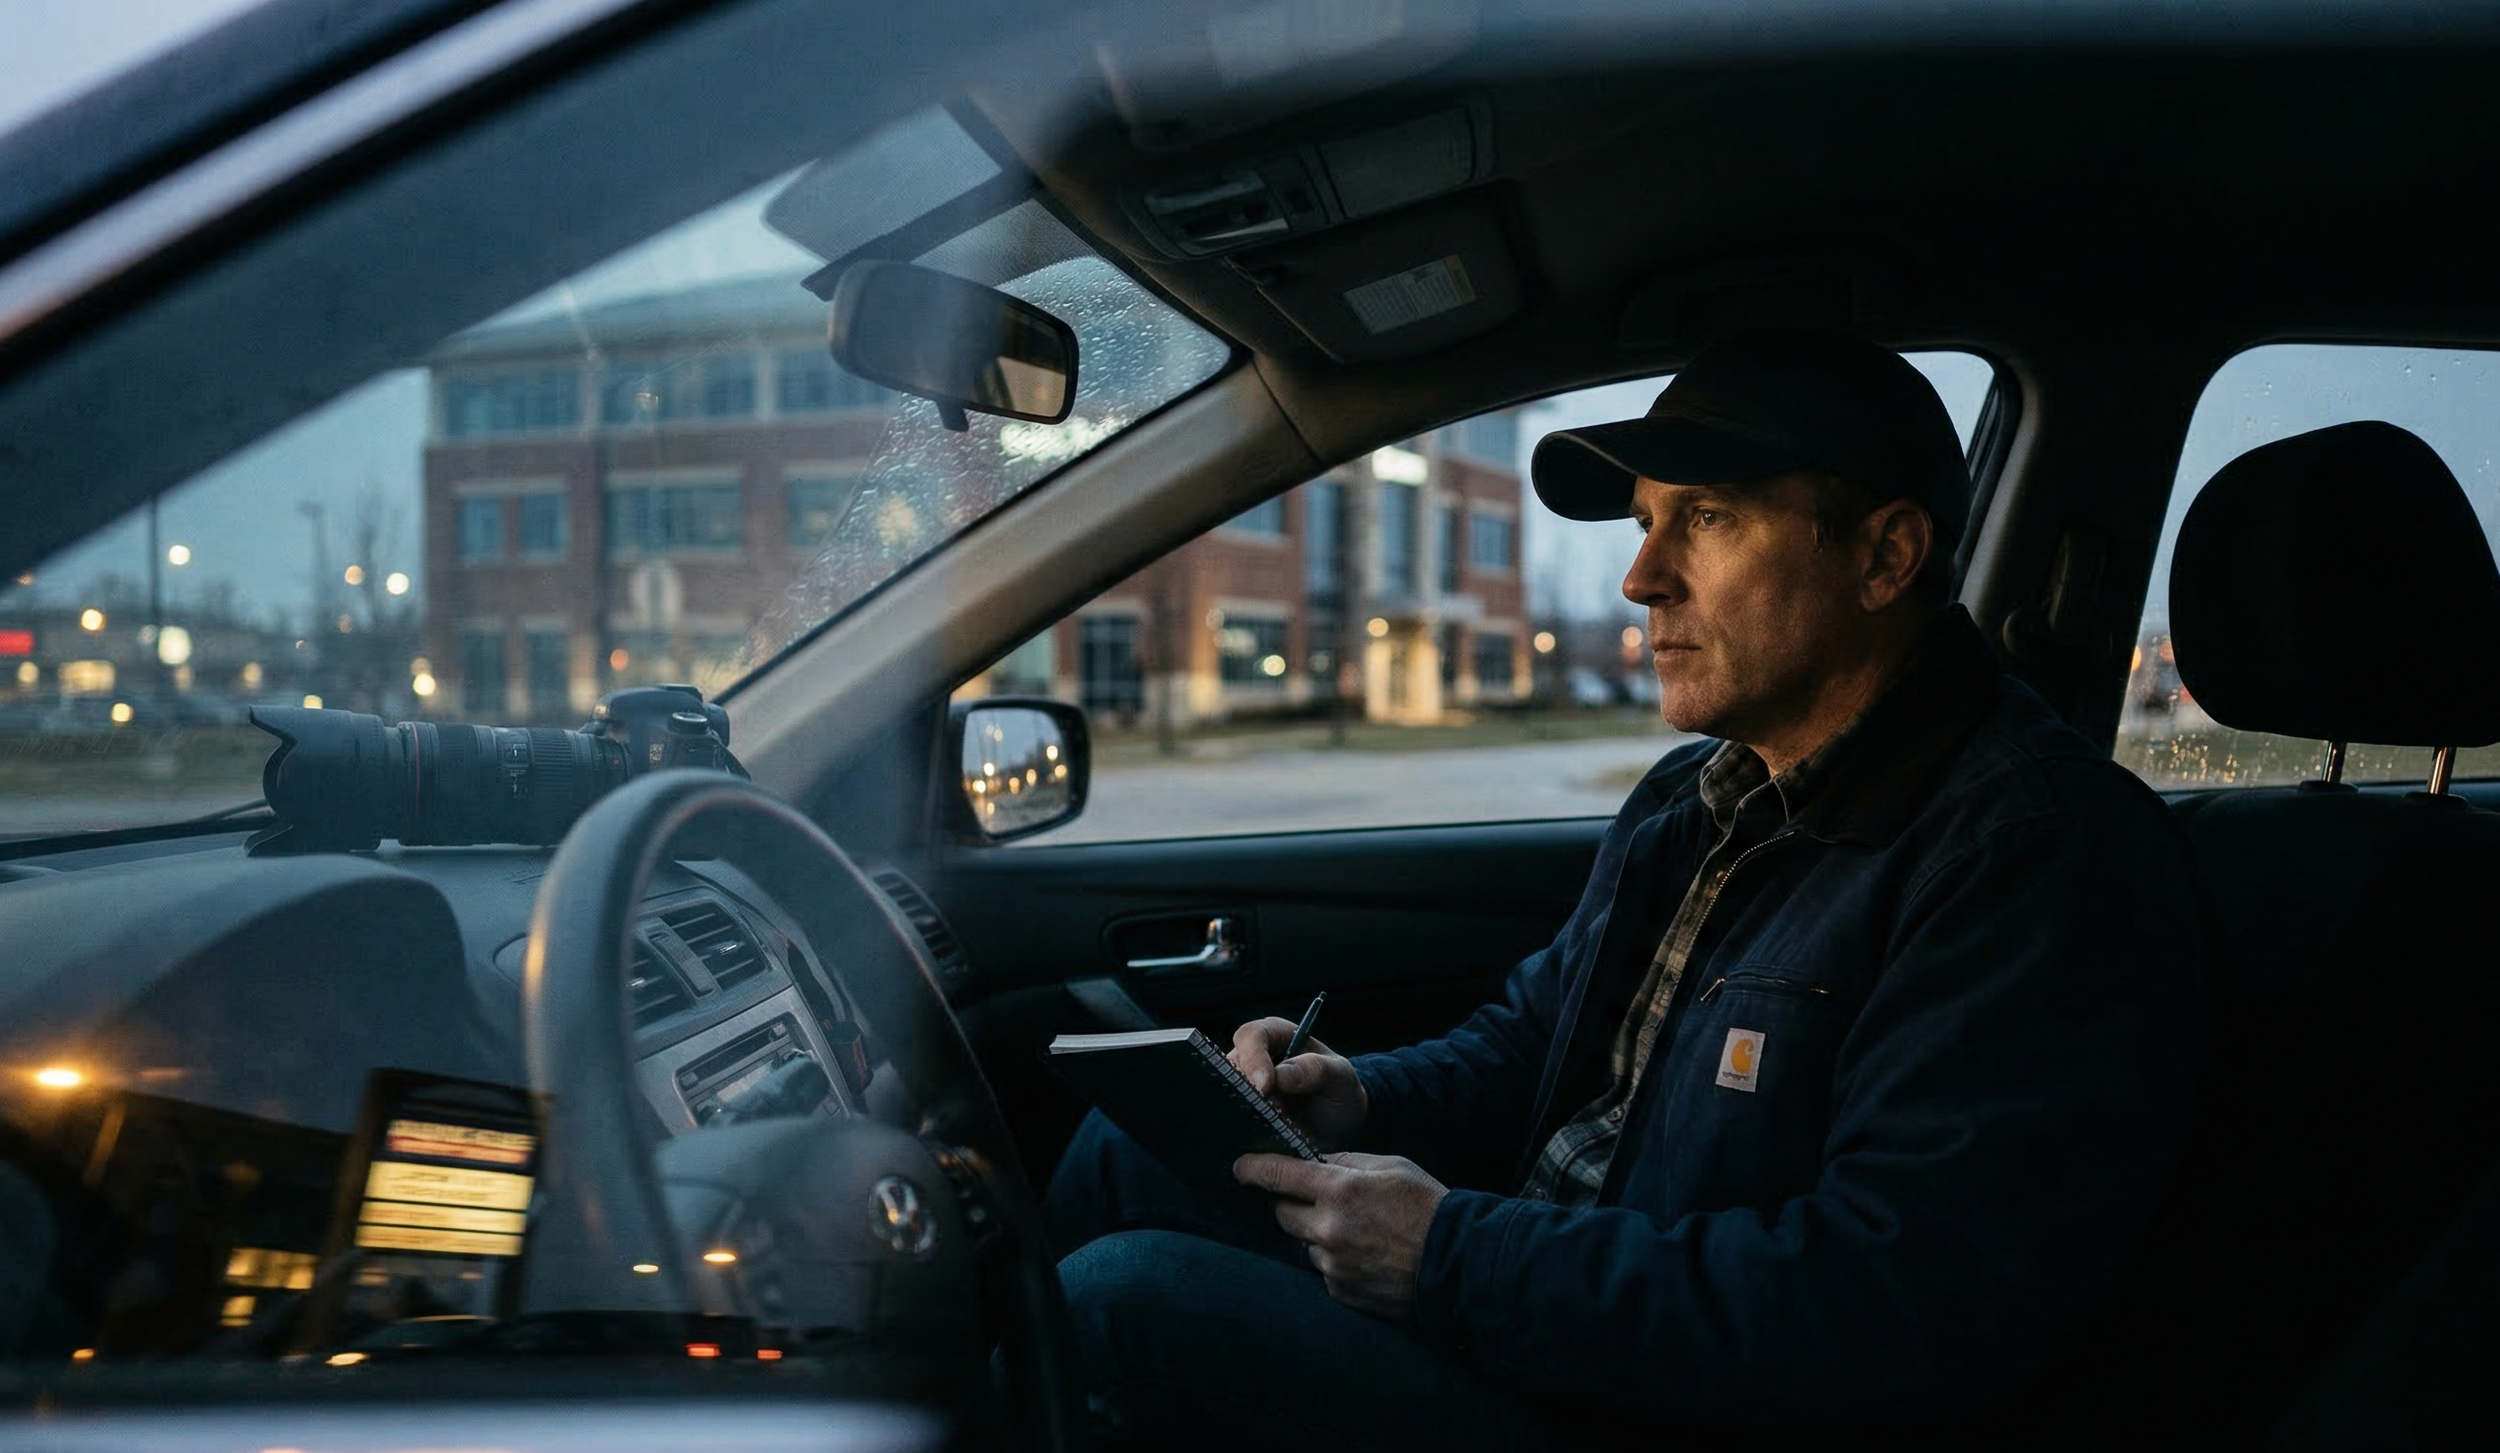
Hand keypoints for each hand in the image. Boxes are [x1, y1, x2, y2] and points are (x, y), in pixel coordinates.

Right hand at [1229, 1016, 1367, 1149]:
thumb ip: (1315, 1069)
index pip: (1252, 1035)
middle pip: (1231, 1063)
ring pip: (1228, 1091)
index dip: (1253, 1057)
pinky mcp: (1245, 1109)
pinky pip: (1232, 1113)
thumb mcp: (1340, 1076)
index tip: (1265, 1086)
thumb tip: (1279, 1075)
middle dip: (1246, 1087)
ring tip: (1273, 1122)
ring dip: (1246, 1108)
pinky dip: (1243, 1122)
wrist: (1341, 1124)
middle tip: (1270, 1110)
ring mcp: (1248, 1084)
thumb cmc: (1340, 1090)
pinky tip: (1263, 1132)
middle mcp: (1256, 1056)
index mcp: (1278, 1035)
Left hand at [1234, 1152, 1447, 1319]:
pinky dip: (1335, 1261)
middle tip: (1314, 1199)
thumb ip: (1347, 1160)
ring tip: (1356, 1231)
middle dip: (1290, 1203)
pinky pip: (1323, 1271)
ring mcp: (1333, 1265)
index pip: (1277, 1175)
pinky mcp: (1341, 1291)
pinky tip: (1365, 1255)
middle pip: (1282, 1214)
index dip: (1252, 1168)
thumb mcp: (1391, 1166)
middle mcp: (1329, 1229)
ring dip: (1317, 1235)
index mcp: (1340, 1190)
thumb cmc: (1428, 1206)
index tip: (1239, 1167)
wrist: (1459, 1263)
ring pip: (1304, 1244)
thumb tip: (1313, 1159)